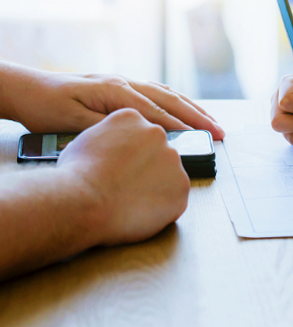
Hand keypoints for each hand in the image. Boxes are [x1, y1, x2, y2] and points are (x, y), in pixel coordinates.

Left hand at [1, 63, 223, 139]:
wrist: (28, 89)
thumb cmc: (46, 107)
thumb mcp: (71, 122)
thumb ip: (107, 128)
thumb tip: (137, 135)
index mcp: (115, 90)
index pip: (157, 110)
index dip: (182, 126)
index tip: (203, 139)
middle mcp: (124, 82)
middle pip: (171, 99)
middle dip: (198, 116)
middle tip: (220, 132)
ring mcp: (124, 82)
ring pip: (167, 94)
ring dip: (192, 108)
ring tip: (213, 122)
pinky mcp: (121, 87)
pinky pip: (157, 93)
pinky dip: (177, 102)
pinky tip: (185, 109)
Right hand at [58, 109, 190, 245]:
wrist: (84, 201)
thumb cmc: (76, 175)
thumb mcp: (84, 141)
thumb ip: (106, 137)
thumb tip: (107, 146)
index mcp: (132, 118)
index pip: (138, 130)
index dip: (128, 151)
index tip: (120, 164)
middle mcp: (158, 133)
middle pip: (156, 150)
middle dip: (145, 166)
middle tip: (126, 183)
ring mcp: (173, 159)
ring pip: (168, 172)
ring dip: (155, 184)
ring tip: (129, 198)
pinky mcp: (181, 186)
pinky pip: (175, 195)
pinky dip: (162, 204)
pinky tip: (141, 209)